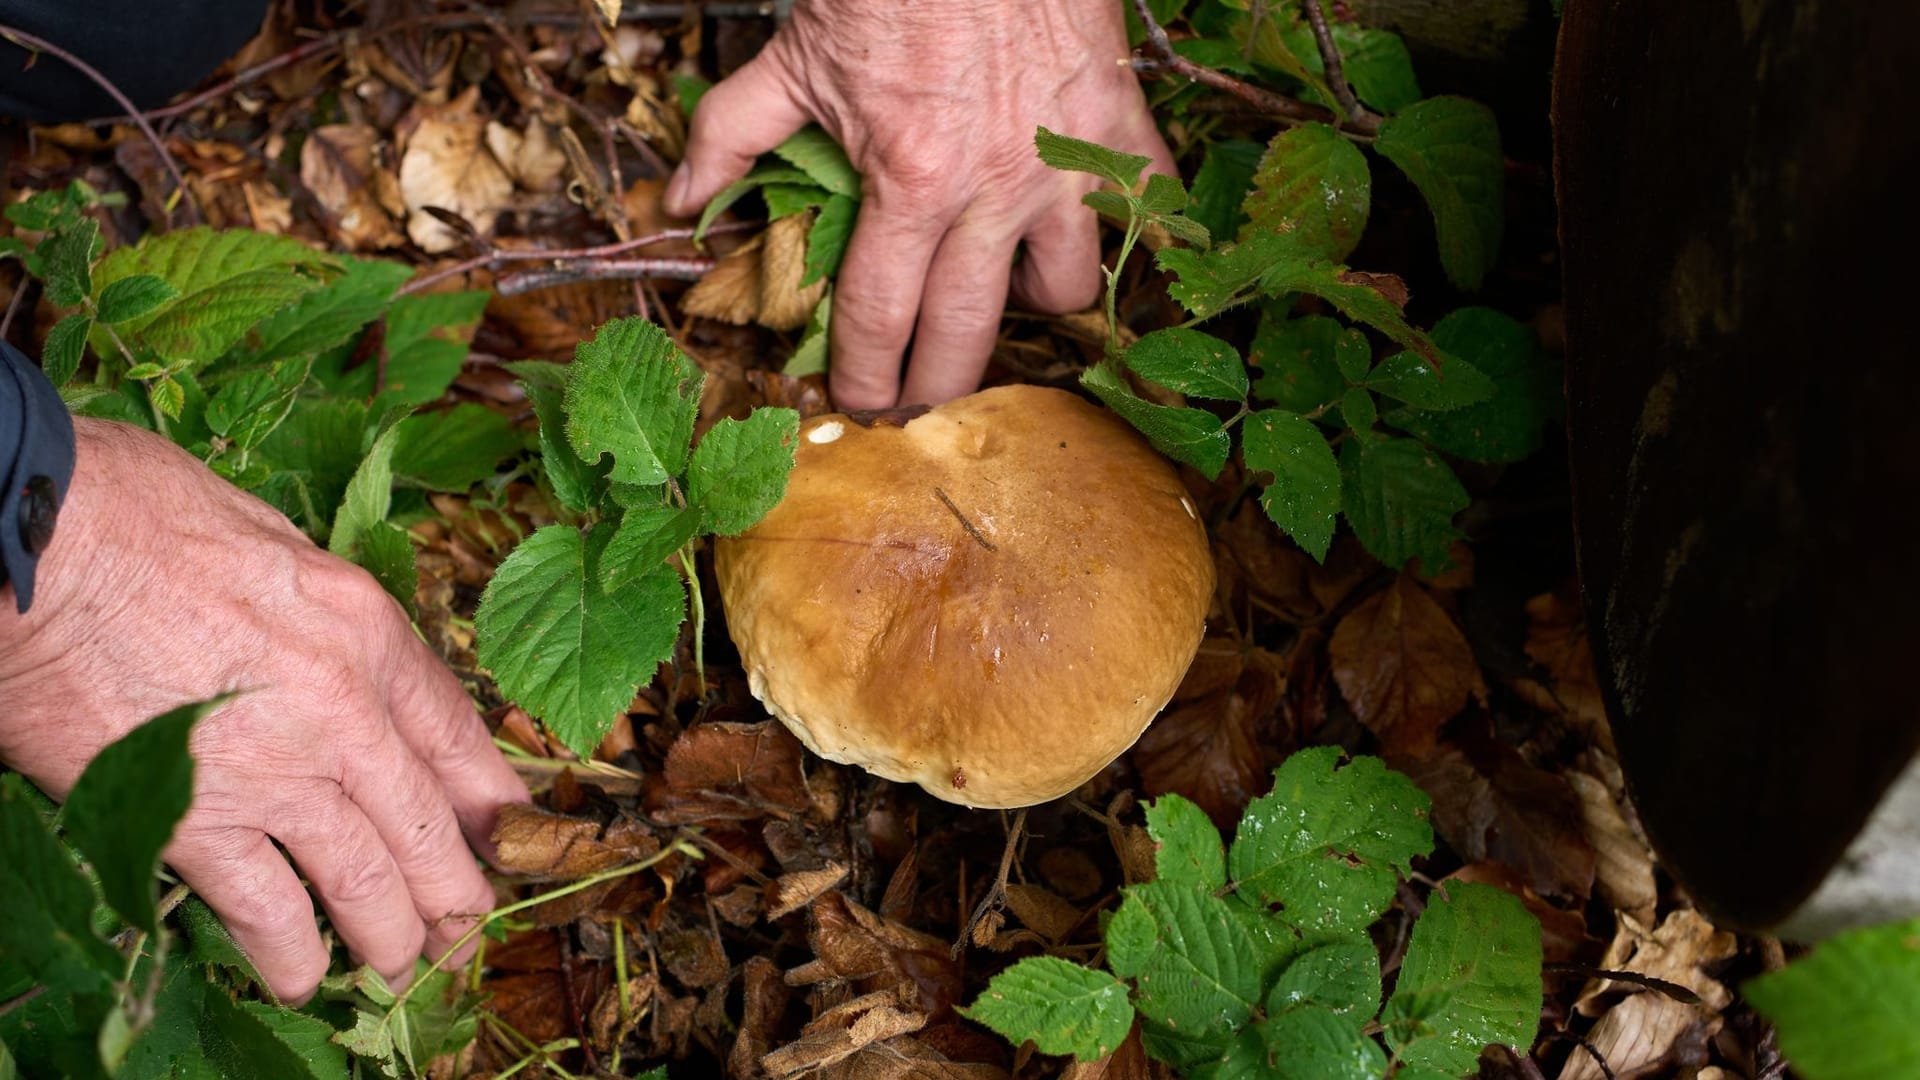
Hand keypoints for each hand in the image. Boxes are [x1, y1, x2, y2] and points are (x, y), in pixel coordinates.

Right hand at [0, 419, 527, 1002]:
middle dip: (454, 888)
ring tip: (401, 964)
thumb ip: (319, 607)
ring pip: (366, 879)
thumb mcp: (271, 538)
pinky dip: (290, 955)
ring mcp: (275, 772)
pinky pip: (266, 910)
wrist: (42, 546)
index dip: (488, 794)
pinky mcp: (195, 821)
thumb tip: (332, 642)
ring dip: (390, 934)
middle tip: (464, 927)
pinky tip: (300, 980)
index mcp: (367, 628)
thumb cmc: (136, 515)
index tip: (507, 831)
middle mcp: (344, 709)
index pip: (455, 729)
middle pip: (425, 822)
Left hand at [663, 0, 1174, 408]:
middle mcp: (992, 192)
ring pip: (1065, 288)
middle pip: (967, 333)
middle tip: (919, 406)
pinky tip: (1098, 234)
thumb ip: (731, 133)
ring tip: (1002, 297)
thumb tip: (680, 199)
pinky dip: (1130, 231)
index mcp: (909, 182)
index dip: (864, 375)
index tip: (856, 401)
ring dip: (1029, 308)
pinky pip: (1144, 208)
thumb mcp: (792, 55)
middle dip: (937, 388)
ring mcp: (1062, 166)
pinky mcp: (1115, 127)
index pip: (880, 316)